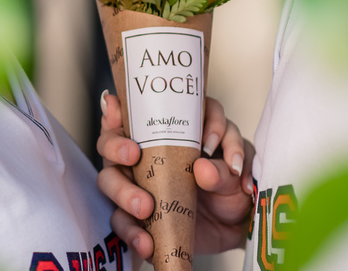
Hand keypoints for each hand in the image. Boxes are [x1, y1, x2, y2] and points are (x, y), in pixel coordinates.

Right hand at [96, 92, 255, 259]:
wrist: (235, 225)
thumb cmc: (232, 184)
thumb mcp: (236, 172)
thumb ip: (222, 168)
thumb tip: (202, 168)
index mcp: (169, 127)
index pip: (142, 109)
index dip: (127, 106)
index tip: (130, 112)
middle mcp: (144, 150)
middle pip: (114, 138)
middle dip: (116, 145)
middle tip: (132, 154)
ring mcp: (137, 182)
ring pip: (111, 178)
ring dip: (123, 191)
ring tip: (145, 207)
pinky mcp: (136, 215)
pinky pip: (123, 222)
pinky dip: (132, 233)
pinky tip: (145, 242)